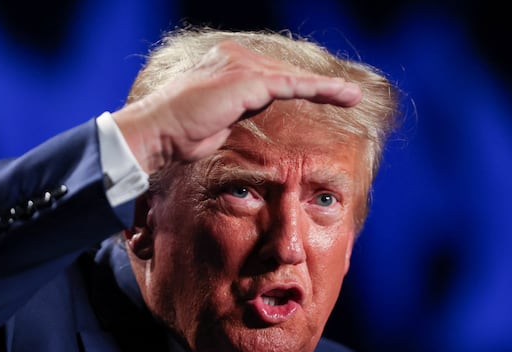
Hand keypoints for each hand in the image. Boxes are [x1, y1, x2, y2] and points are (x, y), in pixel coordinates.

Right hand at [112, 40, 361, 173]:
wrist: (158, 133)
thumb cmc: (180, 134)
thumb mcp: (215, 118)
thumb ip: (236, 110)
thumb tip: (248, 113)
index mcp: (225, 63)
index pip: (271, 74)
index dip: (298, 85)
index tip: (322, 95)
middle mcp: (234, 56)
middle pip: (286, 72)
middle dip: (318, 85)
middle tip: (348, 94)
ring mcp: (240, 65)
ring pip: (293, 76)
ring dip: (326, 88)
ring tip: (353, 96)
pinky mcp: (247, 80)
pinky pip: (290, 84)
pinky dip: (318, 90)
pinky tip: (340, 96)